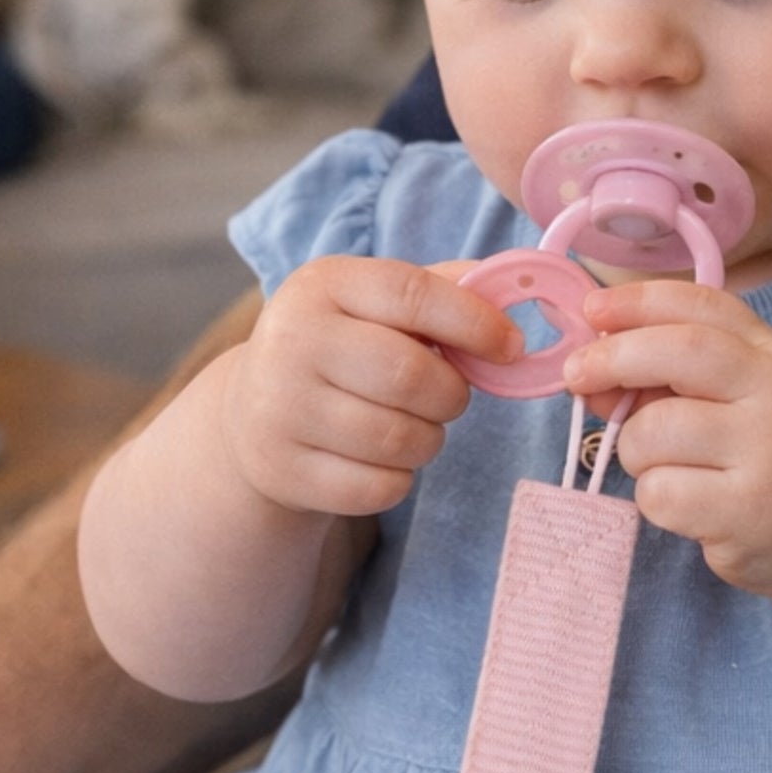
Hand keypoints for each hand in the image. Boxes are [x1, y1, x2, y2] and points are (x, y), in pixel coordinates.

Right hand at [219, 256, 520, 518]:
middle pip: (410, 375)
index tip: (511, 347)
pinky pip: (380, 487)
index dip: (475, 322)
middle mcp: (291, 340)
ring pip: (399, 439)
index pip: (412, 294)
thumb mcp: (377, 303)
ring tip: (410, 424)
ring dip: (428, 438)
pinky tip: (378, 458)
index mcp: (322, 285)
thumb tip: (517, 288)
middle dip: (452, 393)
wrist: (254, 413)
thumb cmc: (344, 349)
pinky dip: (398, 478)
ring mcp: (279, 410)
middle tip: (449, 395)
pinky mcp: (284, 471)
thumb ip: (447, 289)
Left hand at [564, 281, 771, 597]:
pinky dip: (655, 499)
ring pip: (654, 433)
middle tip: (578, 375)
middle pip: (680, 353)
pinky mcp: (748, 513)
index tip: (591, 309)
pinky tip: (689, 506)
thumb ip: (670, 376)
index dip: (638, 301)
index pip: (703, 306)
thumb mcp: (740, 396)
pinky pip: (660, 494)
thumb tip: (589, 373)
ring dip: (635, 450)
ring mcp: (766, 454)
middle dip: (614, 357)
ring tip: (666, 467)